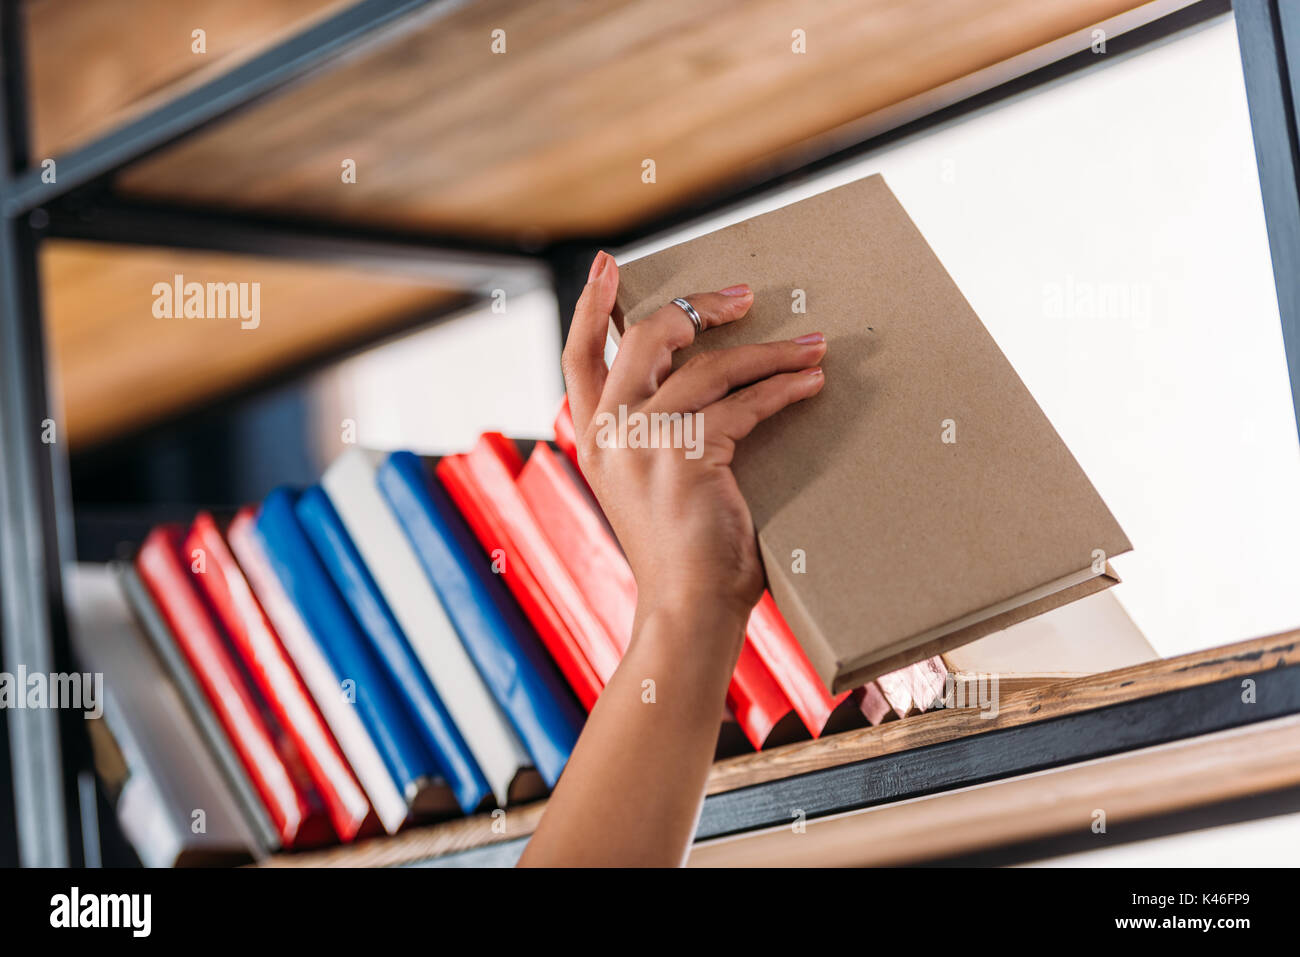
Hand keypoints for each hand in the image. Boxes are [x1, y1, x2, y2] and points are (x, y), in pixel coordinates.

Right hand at [561, 250, 827, 626]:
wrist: (685, 608)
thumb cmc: (680, 552)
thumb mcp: (647, 484)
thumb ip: (653, 435)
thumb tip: (701, 382)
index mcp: (594, 437)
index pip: (578, 355)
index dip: (590, 305)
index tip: (607, 264)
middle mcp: (609, 432)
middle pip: (648, 336)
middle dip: (700, 306)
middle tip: (743, 297)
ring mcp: (644, 441)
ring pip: (710, 366)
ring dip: (769, 350)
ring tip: (811, 346)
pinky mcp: (686, 454)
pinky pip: (744, 404)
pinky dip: (784, 388)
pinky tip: (810, 384)